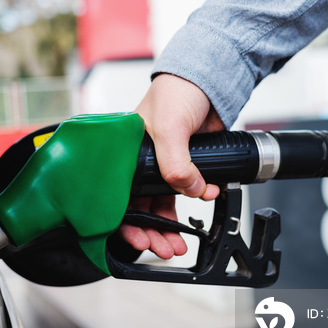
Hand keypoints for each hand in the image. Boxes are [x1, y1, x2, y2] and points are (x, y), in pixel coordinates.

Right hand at [119, 74, 224, 258]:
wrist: (209, 79)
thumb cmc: (177, 90)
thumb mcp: (169, 127)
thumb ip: (175, 163)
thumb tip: (189, 190)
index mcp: (124, 152)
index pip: (118, 195)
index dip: (126, 221)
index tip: (139, 239)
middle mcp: (139, 160)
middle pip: (139, 205)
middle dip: (151, 231)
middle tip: (163, 248)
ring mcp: (161, 163)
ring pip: (160, 203)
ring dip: (170, 224)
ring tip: (179, 242)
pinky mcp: (183, 163)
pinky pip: (184, 190)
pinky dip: (196, 197)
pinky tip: (205, 197)